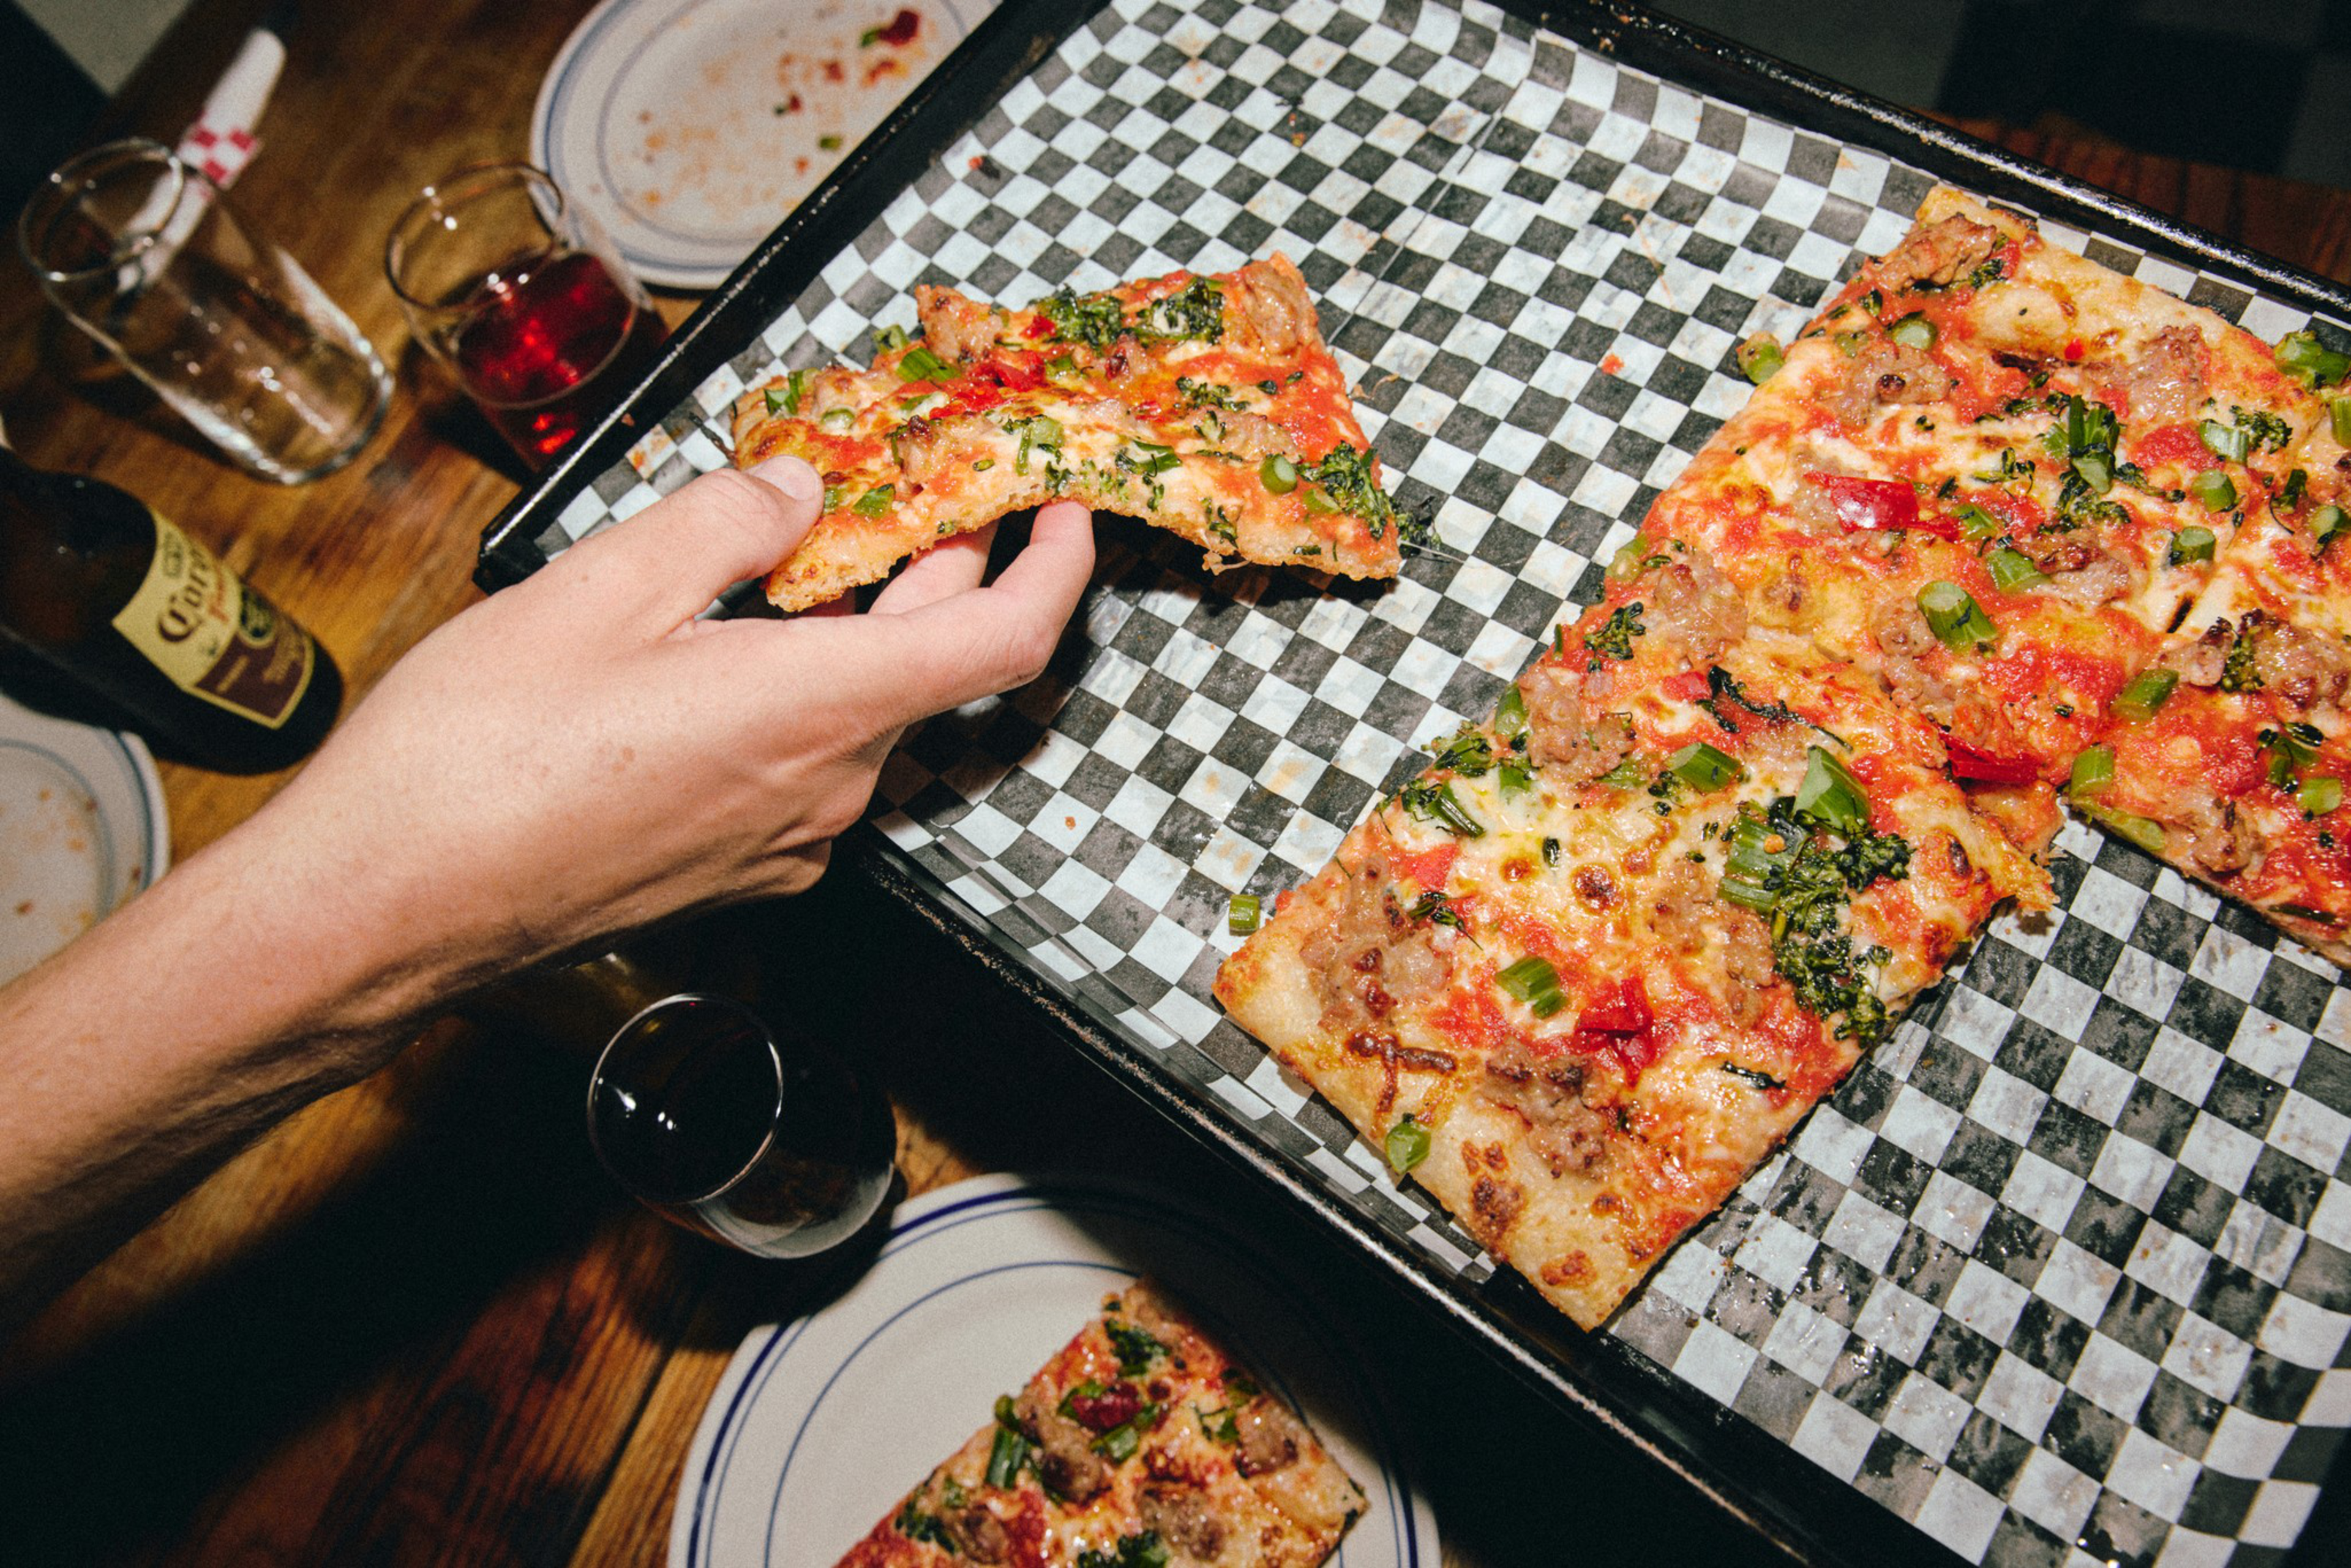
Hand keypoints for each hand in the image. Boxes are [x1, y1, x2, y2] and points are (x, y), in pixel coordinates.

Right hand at [237, 456, 1094, 1032]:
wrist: (388, 905)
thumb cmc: (477, 754)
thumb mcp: (600, 586)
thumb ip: (725, 521)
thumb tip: (798, 487)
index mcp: (816, 709)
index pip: (1001, 639)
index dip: (1056, 567)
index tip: (1065, 508)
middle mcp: (829, 789)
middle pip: (930, 664)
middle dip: (934, 565)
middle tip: (905, 480)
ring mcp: (788, 840)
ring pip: (864, 711)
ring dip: (856, 627)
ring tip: (793, 549)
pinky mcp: (741, 867)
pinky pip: (809, 762)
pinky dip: (803, 690)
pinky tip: (728, 646)